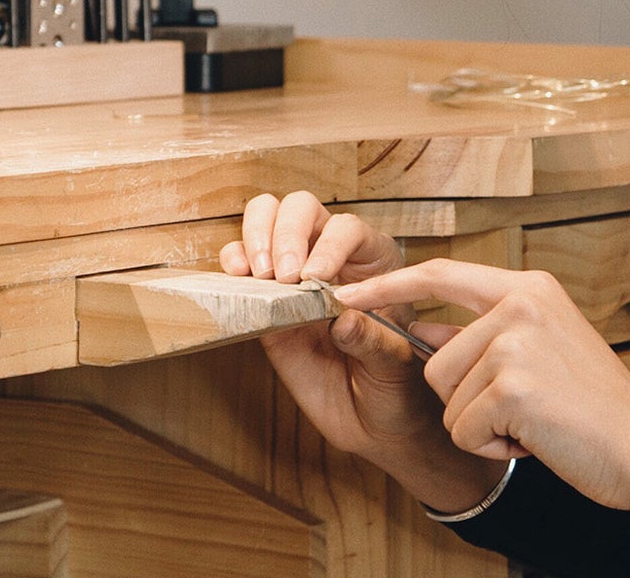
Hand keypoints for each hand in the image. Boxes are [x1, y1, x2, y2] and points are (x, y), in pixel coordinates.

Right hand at [220, 193, 478, 489]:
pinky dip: (233, 261)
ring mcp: (293, 277)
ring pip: (267, 218)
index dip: (330, 246)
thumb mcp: (395, 365)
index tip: (317, 277)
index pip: (347, 229)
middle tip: (284, 275)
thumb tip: (342, 320)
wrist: (373, 421)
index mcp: (373, 261)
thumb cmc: (395, 385)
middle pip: (302, 208)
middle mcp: (331, 257)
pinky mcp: (264, 302)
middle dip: (288, 232)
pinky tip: (238, 277)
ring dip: (256, 236)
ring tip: (260, 273)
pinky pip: (242, 264)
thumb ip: (373, 341)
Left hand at [335, 259, 629, 510]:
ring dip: (480, 424)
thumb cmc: (592, 406)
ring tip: (530, 420)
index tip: (343, 294)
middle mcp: (520, 304)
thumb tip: (421, 326)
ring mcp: (516, 342)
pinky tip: (532, 437)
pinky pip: (462, 428)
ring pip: (446, 397)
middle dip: (465, 399)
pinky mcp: (512, 385)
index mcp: (527, 287)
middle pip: (436, 358)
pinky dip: (491, 446)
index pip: (438, 273)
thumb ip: (484, 333)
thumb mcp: (540, 349)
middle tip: (522, 408)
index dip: (387, 286)